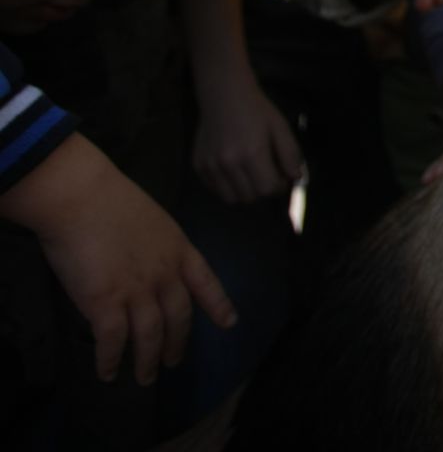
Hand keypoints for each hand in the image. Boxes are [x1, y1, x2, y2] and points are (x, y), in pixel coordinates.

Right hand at [2, 136, 235, 383]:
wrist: (82, 197)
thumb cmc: (110, 200)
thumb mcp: (153, 220)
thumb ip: (156, 248)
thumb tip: (145, 269)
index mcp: (179, 249)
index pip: (206, 282)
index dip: (218, 305)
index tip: (229, 323)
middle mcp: (165, 274)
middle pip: (179, 318)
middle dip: (177, 344)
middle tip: (173, 362)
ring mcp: (137, 290)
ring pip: (150, 336)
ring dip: (148, 361)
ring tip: (145, 377)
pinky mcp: (105, 302)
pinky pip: (113, 341)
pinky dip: (110, 360)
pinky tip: (108, 372)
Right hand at [191, 76, 303, 204]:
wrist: (224, 95)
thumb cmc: (257, 110)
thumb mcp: (280, 128)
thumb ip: (290, 155)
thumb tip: (296, 179)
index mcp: (251, 153)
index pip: (267, 189)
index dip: (279, 187)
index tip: (282, 178)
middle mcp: (228, 163)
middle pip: (250, 197)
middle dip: (264, 192)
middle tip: (269, 177)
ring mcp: (210, 166)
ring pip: (232, 198)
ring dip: (246, 193)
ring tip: (253, 176)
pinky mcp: (198, 166)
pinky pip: (216, 190)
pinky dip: (228, 188)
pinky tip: (236, 173)